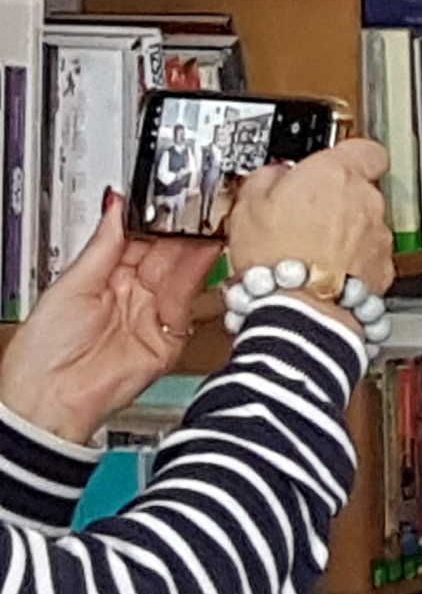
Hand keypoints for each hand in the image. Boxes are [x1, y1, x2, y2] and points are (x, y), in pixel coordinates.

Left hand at [0, 195, 211, 443]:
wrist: (48, 395)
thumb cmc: (44, 349)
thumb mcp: (70, 282)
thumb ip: (104, 245)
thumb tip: (116, 205)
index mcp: (107, 278)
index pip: (141, 241)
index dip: (155, 220)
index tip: (169, 198)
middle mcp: (134, 296)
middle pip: (166, 256)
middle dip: (181, 231)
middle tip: (196, 205)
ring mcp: (152, 318)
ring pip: (181, 276)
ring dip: (195, 250)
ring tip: (205, 223)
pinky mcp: (169, 341)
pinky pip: (185, 305)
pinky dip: (196, 279)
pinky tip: (202, 255)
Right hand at [222, 139, 393, 293]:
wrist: (298, 308)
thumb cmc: (274, 257)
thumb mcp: (248, 202)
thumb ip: (268, 176)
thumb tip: (274, 173)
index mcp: (336, 174)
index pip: (364, 147)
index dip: (348, 154)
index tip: (329, 162)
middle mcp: (367, 202)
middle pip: (360, 189)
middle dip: (336, 199)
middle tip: (302, 214)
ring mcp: (379, 237)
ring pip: (364, 225)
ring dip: (343, 233)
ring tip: (306, 249)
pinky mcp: (382, 271)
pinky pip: (368, 258)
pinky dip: (350, 263)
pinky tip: (321, 272)